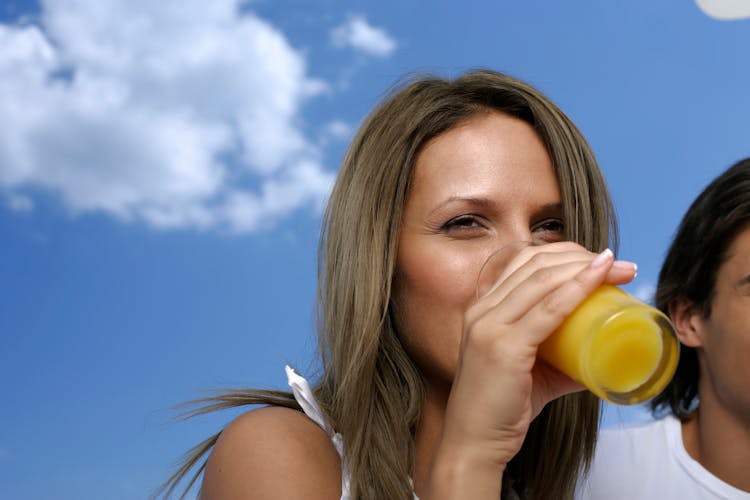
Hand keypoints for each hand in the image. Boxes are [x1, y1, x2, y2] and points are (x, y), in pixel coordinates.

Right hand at [426, 243, 636, 497]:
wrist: (473, 442)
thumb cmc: (501, 407)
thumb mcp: (529, 372)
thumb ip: (560, 360)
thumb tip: (601, 358)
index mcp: (481, 307)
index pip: (523, 261)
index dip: (564, 252)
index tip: (601, 261)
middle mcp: (481, 309)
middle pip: (535, 262)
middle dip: (582, 256)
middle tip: (620, 265)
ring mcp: (488, 324)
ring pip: (542, 278)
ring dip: (587, 267)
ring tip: (621, 269)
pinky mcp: (502, 345)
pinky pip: (547, 308)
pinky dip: (578, 287)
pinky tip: (600, 276)